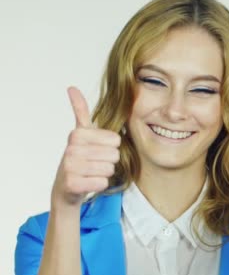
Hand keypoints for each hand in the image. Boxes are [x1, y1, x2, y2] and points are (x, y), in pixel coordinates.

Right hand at [50, 87, 120, 208]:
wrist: (66, 187)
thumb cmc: (79, 157)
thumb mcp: (81, 133)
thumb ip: (80, 111)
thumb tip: (72, 87)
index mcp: (77, 134)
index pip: (116, 140)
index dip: (111, 147)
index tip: (96, 149)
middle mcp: (71, 149)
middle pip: (114, 155)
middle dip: (108, 161)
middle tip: (94, 163)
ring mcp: (69, 167)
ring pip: (109, 169)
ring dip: (104, 173)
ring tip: (91, 172)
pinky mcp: (72, 184)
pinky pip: (102, 183)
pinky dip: (99, 184)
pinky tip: (87, 183)